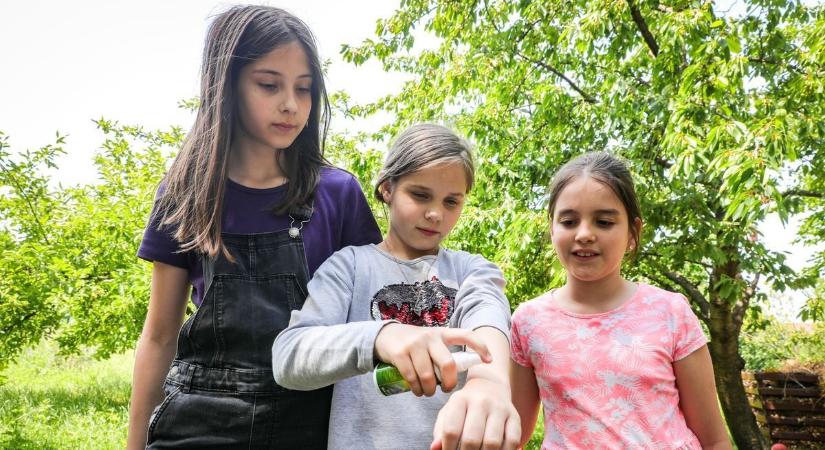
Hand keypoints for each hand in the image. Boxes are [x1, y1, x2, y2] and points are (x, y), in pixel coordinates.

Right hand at [374, 324, 491, 395]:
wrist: (386, 335)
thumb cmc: (415, 344)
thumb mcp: (431, 342)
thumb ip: (444, 355)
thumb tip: (458, 378)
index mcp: (442, 333)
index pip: (466, 335)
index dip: (480, 346)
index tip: (489, 360)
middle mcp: (430, 337)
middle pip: (448, 364)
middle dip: (449, 383)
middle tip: (446, 389)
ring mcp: (414, 344)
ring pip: (428, 376)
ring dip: (429, 391)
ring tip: (427, 392)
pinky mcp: (400, 353)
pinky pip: (412, 378)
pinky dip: (416, 390)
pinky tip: (417, 391)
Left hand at [430, 376, 520, 449]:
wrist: (490, 387)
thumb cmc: (464, 407)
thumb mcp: (448, 414)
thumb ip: (440, 432)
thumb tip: (435, 448)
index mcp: (460, 400)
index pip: (451, 430)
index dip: (448, 449)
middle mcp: (481, 402)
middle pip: (471, 439)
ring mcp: (500, 409)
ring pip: (492, 442)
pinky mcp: (515, 417)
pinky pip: (512, 441)